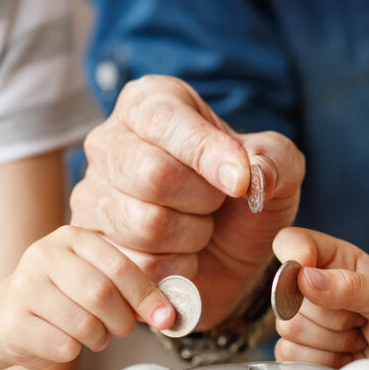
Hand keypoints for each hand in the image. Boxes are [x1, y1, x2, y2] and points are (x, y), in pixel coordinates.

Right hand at [0, 225, 173, 369]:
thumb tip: (166, 313)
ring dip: (99, 338)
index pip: (119, 266)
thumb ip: (129, 290)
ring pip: (84, 324)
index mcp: (71, 237)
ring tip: (91, 334)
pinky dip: (74, 351)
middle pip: (101, 294)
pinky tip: (64, 340)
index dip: (146, 296)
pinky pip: (64, 346)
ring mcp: (25, 287)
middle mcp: (44, 255)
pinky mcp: (14, 322)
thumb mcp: (93, 278)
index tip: (164, 317)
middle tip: (120, 328)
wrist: (6, 314)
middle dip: (121, 320)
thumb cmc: (61, 297)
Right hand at [70, 75, 304, 328]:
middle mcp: (108, 141)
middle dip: (203, 200)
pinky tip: (181, 254)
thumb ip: (276, 159)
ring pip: (147, 224)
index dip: (208, 155)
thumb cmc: (242, 200)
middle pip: (152, 175)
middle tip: (216, 203)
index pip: (165, 121)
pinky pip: (138, 263)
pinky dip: (177, 267)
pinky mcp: (91, 243)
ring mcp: (91, 193)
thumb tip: (253, 172)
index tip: (241, 182)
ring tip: (199, 227)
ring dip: (192, 236)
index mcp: (149, 102)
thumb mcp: (278, 169)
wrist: (225, 257)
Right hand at [272, 228, 368, 369]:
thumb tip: (305, 278)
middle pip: (290, 294)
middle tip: (364, 323)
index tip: (308, 273)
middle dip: (332, 315)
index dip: (295, 255)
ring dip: (331, 342)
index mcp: (338, 262)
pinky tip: (346, 361)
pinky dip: (321, 362)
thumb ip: (355, 287)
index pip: (295, 242)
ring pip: (289, 327)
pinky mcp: (301, 357)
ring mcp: (306, 325)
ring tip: (359, 341)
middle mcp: (316, 290)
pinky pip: (290, 355)